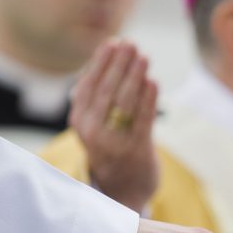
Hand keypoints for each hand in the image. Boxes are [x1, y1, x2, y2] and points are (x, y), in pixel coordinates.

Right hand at [69, 39, 159, 211]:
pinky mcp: (137, 150)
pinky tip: (153, 82)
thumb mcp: (94, 123)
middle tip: (131, 45)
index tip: (112, 43)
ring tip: (144, 58)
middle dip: (120, 65)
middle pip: (107, 92)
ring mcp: (115, 142)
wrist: (123, 189)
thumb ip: (97, 96)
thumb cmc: (110, 145)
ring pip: (125, 103)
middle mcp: (93, 132)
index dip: (100, 63)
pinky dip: (149, 99)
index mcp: (79, 122)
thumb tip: (106, 57)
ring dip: (135, 77)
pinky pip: (143, 120)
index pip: (88, 86)